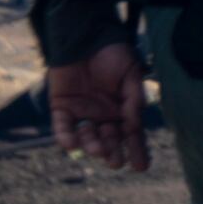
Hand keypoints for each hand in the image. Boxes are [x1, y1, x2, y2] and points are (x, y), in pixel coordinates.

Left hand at [48, 43, 150, 172]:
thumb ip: (133, 98)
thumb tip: (134, 124)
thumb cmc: (113, 53)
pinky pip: (63, 127)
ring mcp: (82, 113)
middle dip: (112, 152)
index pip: (131, 135)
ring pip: (87, 137)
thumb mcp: (131, 74)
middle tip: (114, 160)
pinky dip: (66, 137)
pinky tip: (72, 144)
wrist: (86, 36)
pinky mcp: (61, 108)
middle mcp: (103, 116)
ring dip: (92, 146)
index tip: (141, 167)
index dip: (137, 150)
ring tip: (98, 149)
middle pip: (109, 140)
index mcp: (122, 110)